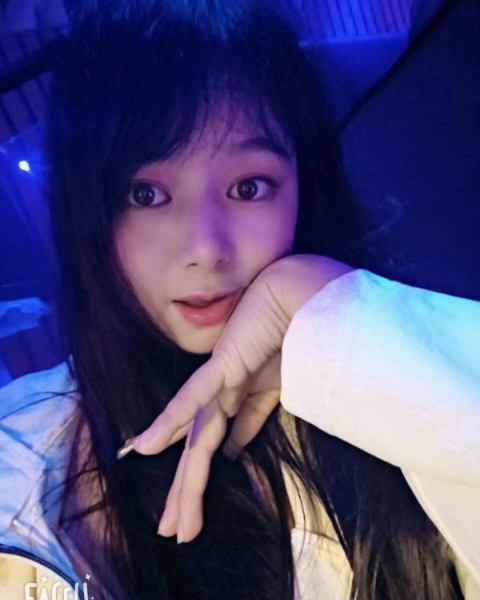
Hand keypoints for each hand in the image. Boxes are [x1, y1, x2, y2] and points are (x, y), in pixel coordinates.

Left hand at [121, 254, 351, 541]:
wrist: (304, 296)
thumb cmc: (296, 335)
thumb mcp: (276, 388)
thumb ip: (252, 417)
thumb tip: (234, 452)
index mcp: (237, 400)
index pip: (214, 447)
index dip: (202, 477)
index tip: (193, 506)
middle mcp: (222, 396)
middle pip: (200, 452)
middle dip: (188, 492)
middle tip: (175, 530)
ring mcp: (219, 383)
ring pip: (195, 442)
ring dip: (185, 483)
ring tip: (171, 523)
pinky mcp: (222, 367)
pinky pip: (192, 399)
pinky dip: (169, 422)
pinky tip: (142, 448)